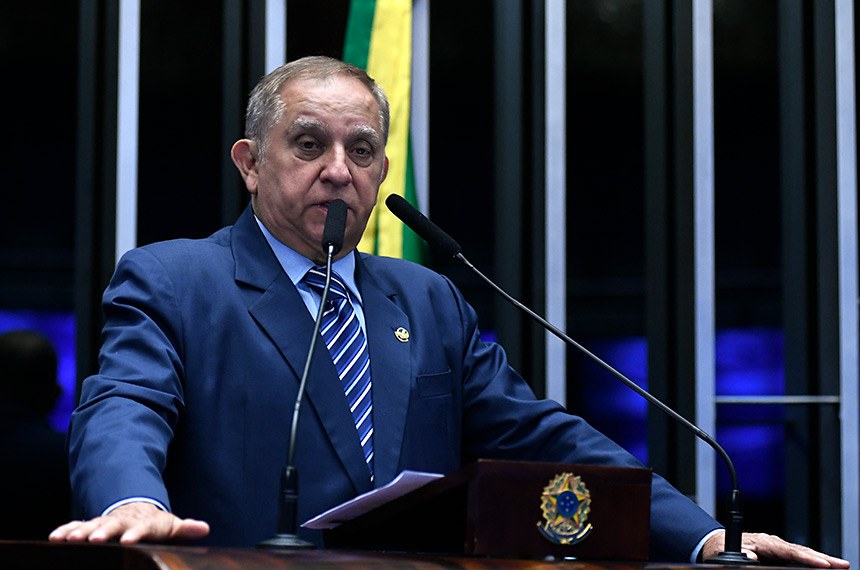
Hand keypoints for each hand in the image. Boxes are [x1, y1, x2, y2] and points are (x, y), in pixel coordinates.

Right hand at [48, 502, 209, 543]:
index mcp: (144, 522)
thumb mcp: (172, 526)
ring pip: (92, 526)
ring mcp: (106, 523)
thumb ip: (186, 528)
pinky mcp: (91, 526)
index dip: (135, 533)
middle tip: (95, 540)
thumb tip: (204, 528)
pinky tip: (55, 537)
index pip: (141, 528)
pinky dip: (66, 530)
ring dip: (80, 532)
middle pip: (113, 525)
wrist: (138, 511)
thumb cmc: (157, 525)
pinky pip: (77, 526)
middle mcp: (123, 521)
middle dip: (104, 532)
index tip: (129, 540)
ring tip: (67, 540)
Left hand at [702, 531, 849, 566]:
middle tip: (843, 564)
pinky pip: (797, 558)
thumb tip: (751, 557)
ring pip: (802, 554)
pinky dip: (812, 561)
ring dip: (821, 560)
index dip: (805, 558)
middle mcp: (773, 543)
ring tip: (840, 565)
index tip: (822, 564)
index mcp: (763, 541)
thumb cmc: (722, 547)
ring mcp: (777, 549)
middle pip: (801, 551)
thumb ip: (741, 555)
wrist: (717, 544)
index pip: (788, 551)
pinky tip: (824, 566)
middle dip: (823, 558)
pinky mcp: (778, 555)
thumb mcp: (728, 551)